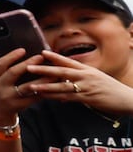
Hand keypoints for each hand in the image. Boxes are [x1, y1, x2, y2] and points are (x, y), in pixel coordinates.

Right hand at [0, 50, 46, 122]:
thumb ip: (3, 70)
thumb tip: (22, 53)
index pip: (0, 64)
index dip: (11, 56)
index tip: (23, 50)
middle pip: (13, 73)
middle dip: (28, 63)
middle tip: (40, 57)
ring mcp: (8, 98)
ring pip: (27, 86)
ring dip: (41, 78)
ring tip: (51, 71)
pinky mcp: (18, 106)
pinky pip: (33, 97)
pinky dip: (43, 90)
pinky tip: (51, 85)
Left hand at [16, 51, 132, 114]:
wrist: (128, 99)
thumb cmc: (111, 90)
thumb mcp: (96, 80)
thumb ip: (80, 81)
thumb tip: (64, 88)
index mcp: (88, 70)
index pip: (69, 61)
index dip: (55, 57)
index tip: (42, 52)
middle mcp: (86, 76)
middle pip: (62, 71)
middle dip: (44, 69)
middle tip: (29, 67)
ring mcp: (87, 87)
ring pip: (62, 86)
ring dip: (46, 86)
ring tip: (32, 86)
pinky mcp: (88, 98)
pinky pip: (69, 97)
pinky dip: (56, 98)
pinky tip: (46, 98)